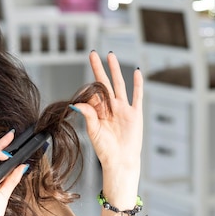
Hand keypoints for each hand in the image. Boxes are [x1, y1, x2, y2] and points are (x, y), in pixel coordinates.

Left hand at [72, 51, 142, 173]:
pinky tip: (136, 72)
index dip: (88, 85)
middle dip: (99, 68)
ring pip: (119, 85)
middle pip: (105, 83)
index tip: (81, 82)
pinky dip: (137, 84)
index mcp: (98, 112)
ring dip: (115, 70)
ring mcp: (123, 109)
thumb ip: (88, 116)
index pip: (93, 93)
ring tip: (111, 56)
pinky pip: (137, 96)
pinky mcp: (135, 113)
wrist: (121, 161)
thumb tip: (76, 103)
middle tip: (93, 53)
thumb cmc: (105, 150)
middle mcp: (111, 108)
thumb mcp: (94, 132)